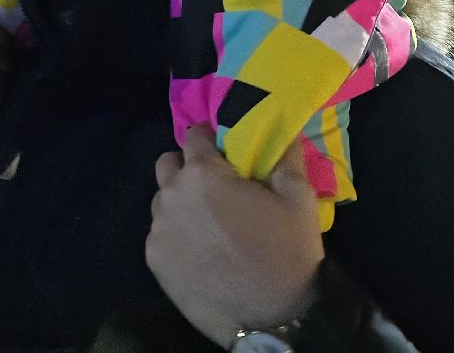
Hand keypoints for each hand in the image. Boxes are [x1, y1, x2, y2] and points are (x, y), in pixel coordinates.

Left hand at [146, 127, 322, 346]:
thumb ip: (286, 158)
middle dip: (188, 167)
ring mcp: (158, 229)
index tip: (223, 150)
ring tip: (208, 223)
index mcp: (203, 174)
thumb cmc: (286, 255)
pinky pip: (159, 233)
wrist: (271, 321)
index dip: (209, 138)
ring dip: (179, 201)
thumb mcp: (299, 201)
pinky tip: (199, 251)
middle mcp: (171, 195)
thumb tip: (282, 132)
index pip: (194, 136)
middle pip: (169, 165)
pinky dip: (175, 234)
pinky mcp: (154, 259)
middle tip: (214, 187)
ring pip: (162, 200)